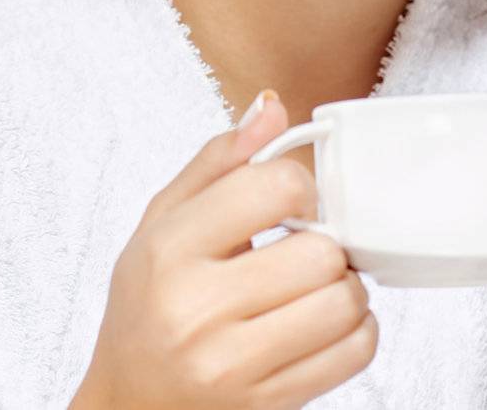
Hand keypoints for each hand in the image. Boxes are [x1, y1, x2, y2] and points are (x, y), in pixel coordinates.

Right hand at [70, 90, 378, 408]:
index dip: (300, 189)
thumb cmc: (147, 309)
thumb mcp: (161, 223)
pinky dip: (356, 333)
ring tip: (313, 290)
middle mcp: (195, 309)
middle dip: (325, 246)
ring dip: (345, 290)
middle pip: (320, 252)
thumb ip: (218, 161)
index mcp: (169, 249)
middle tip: (304, 253)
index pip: (274, 187)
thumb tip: (273, 107)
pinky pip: (354, 353)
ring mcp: (230, 365)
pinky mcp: (265, 404)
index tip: (293, 206)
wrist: (130, 406)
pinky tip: (322, 325)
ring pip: (345, 302)